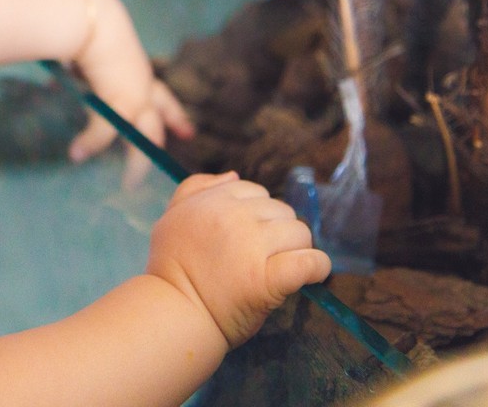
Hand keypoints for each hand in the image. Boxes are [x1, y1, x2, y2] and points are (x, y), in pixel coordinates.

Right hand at [64, 0, 194, 187]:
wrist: (92, 20)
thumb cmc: (88, 25)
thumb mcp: (91, 48)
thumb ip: (85, 64)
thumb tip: (68, 66)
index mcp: (138, 72)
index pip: (161, 97)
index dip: (173, 114)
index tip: (187, 131)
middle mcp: (142, 86)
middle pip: (159, 121)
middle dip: (167, 143)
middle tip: (174, 165)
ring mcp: (135, 96)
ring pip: (143, 138)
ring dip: (135, 163)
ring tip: (129, 183)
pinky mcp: (120, 103)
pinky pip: (104, 132)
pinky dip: (90, 144)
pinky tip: (77, 154)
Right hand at [145, 172, 331, 347]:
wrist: (173, 314)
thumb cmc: (171, 269)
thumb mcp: (172, 217)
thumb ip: (196, 188)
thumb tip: (233, 174)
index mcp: (212, 201)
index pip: (255, 192)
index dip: (257, 214)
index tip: (250, 236)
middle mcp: (233, 218)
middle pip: (281, 210)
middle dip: (277, 232)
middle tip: (263, 256)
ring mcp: (252, 247)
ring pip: (300, 233)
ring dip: (296, 249)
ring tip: (280, 268)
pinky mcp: (270, 278)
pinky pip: (311, 262)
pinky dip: (317, 268)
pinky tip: (310, 276)